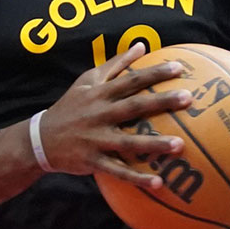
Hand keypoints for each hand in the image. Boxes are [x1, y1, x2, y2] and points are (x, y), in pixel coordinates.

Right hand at [38, 43, 192, 188]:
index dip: (154, 73)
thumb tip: (140, 46)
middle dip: (161, 102)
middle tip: (188, 98)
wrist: (41, 138)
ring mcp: (96, 139)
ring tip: (180, 145)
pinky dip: (137, 178)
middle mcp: (99, 114)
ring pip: (128, 142)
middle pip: (134, 106)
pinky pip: (118, 171)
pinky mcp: (93, 161)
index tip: (179, 68)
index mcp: (100, 94)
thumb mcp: (87, 80)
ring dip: (154, 144)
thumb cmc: (70, 106)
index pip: (131, 80)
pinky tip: (158, 183)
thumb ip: (115, 64)